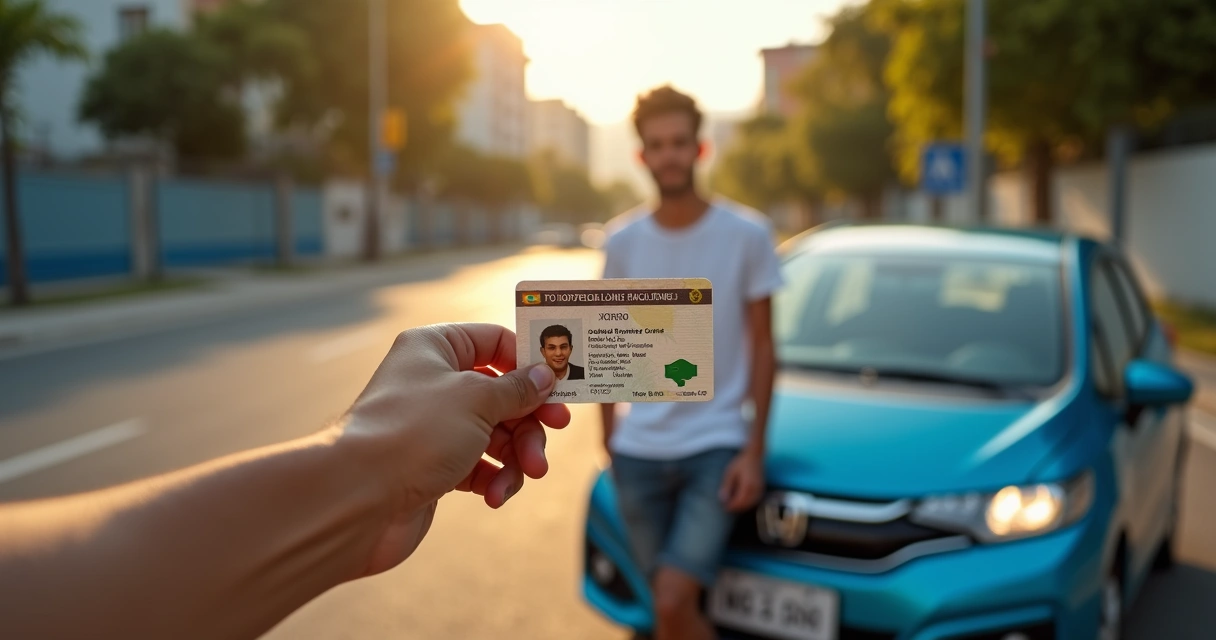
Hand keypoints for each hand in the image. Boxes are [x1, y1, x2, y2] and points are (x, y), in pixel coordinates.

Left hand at [337, 323, 570, 576]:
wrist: (356, 499)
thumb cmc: (412, 434)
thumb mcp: (477, 399)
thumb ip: (517, 388)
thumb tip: (544, 375)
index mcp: (435, 348)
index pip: (494, 341)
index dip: (529, 361)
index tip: (560, 383)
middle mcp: (432, 382)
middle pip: (502, 392)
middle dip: (530, 418)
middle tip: (553, 431)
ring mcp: (433, 427)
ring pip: (495, 433)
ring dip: (518, 455)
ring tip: (527, 474)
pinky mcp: (433, 466)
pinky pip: (479, 466)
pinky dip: (495, 479)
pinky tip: (494, 496)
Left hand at [719, 450, 765, 512]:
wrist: (753, 456)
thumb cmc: (740, 463)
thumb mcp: (730, 473)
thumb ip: (726, 486)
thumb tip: (722, 499)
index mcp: (747, 485)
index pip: (740, 501)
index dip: (732, 506)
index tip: (725, 507)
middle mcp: (755, 488)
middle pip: (746, 504)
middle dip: (737, 508)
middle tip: (728, 508)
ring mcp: (760, 489)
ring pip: (752, 503)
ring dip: (743, 506)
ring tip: (734, 506)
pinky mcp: (761, 488)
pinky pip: (756, 500)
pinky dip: (749, 503)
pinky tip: (742, 502)